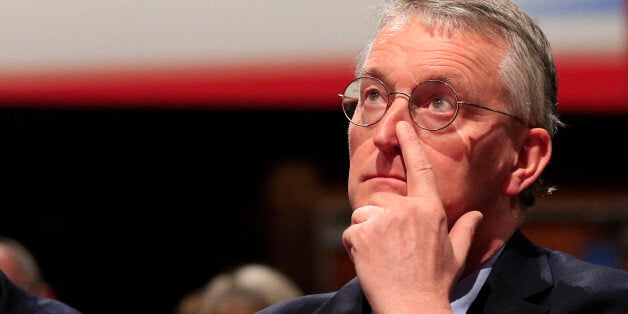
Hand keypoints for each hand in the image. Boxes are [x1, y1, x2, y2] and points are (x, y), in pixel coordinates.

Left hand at [342, 121, 482, 312]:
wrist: (413, 307)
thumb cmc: (435, 283)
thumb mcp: (456, 255)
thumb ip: (465, 230)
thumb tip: (477, 214)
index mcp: (430, 210)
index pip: (420, 168)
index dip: (410, 143)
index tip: (402, 125)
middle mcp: (407, 210)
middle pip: (381, 201)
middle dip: (380, 221)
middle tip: (391, 249)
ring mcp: (383, 220)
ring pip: (363, 216)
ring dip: (366, 234)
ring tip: (382, 257)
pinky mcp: (362, 233)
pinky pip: (351, 233)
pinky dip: (355, 247)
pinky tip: (370, 262)